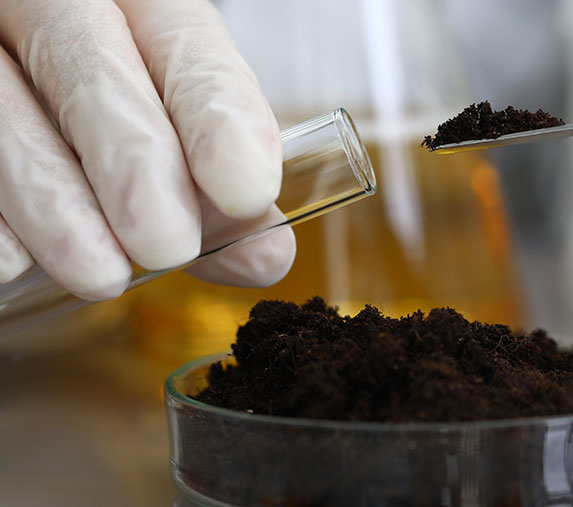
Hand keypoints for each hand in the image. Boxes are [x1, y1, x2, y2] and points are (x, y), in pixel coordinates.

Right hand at [0, 0, 294, 299]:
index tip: (246, 189)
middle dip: (133, 159)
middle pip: (87, 62)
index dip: (215, 111)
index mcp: (133, 0)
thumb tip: (265, 258)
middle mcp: (48, 6)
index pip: (183, 38)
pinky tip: (15, 266)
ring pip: (1, 108)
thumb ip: (220, 193)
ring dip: (53, 200)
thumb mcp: (175, 130)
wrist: (31, 88)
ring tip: (100, 274)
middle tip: (168, 245)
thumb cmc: (121, 118)